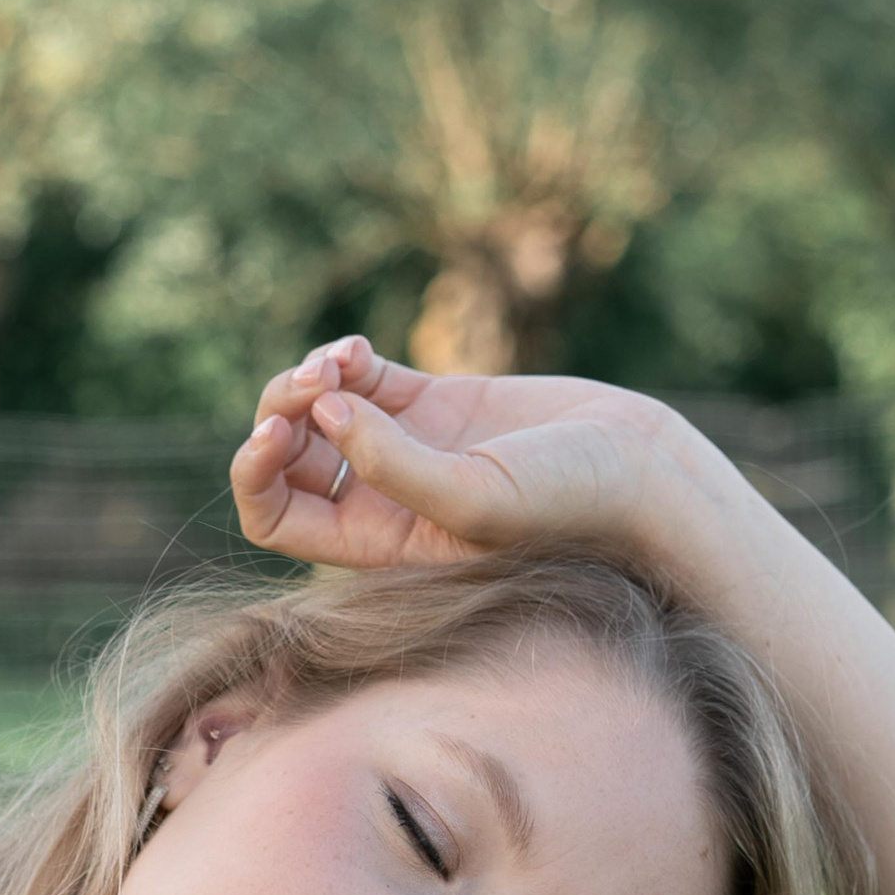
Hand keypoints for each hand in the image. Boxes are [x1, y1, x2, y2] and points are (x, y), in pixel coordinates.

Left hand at [229, 337, 714, 577]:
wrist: (638, 469)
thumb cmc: (565, 506)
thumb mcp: (474, 500)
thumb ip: (393, 465)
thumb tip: (324, 410)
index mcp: (378, 544)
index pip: (279, 519)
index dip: (256, 476)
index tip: (270, 435)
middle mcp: (382, 501)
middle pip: (286, 459)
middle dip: (279, 414)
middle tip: (312, 386)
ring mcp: (405, 448)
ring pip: (317, 411)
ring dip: (309, 378)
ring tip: (339, 362)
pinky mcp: (434, 402)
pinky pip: (359, 377)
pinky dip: (342, 356)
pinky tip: (357, 350)